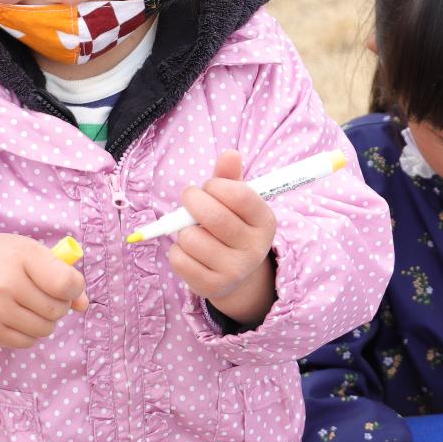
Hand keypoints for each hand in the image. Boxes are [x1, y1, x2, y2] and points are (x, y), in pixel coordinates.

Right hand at [0, 233, 88, 348]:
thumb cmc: (2, 257)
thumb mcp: (32, 252)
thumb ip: (62, 275)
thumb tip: (82, 305)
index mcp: (21, 257)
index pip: (65, 284)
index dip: (74, 286)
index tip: (68, 284)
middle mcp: (5, 284)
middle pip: (57, 310)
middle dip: (59, 304)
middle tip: (46, 294)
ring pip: (44, 330)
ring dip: (46, 320)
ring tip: (32, 305)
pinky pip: (27, 342)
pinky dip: (30, 333)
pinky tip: (19, 316)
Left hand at [166, 150, 277, 325]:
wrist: (236, 272)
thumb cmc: (232, 224)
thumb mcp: (235, 200)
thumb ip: (229, 176)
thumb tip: (230, 154)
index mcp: (265, 221)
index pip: (239, 196)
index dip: (216, 186)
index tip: (209, 186)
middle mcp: (255, 249)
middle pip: (215, 217)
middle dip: (193, 200)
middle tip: (189, 197)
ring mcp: (235, 271)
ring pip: (191, 238)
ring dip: (183, 229)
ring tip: (193, 230)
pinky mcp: (212, 287)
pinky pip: (179, 259)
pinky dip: (176, 250)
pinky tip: (189, 250)